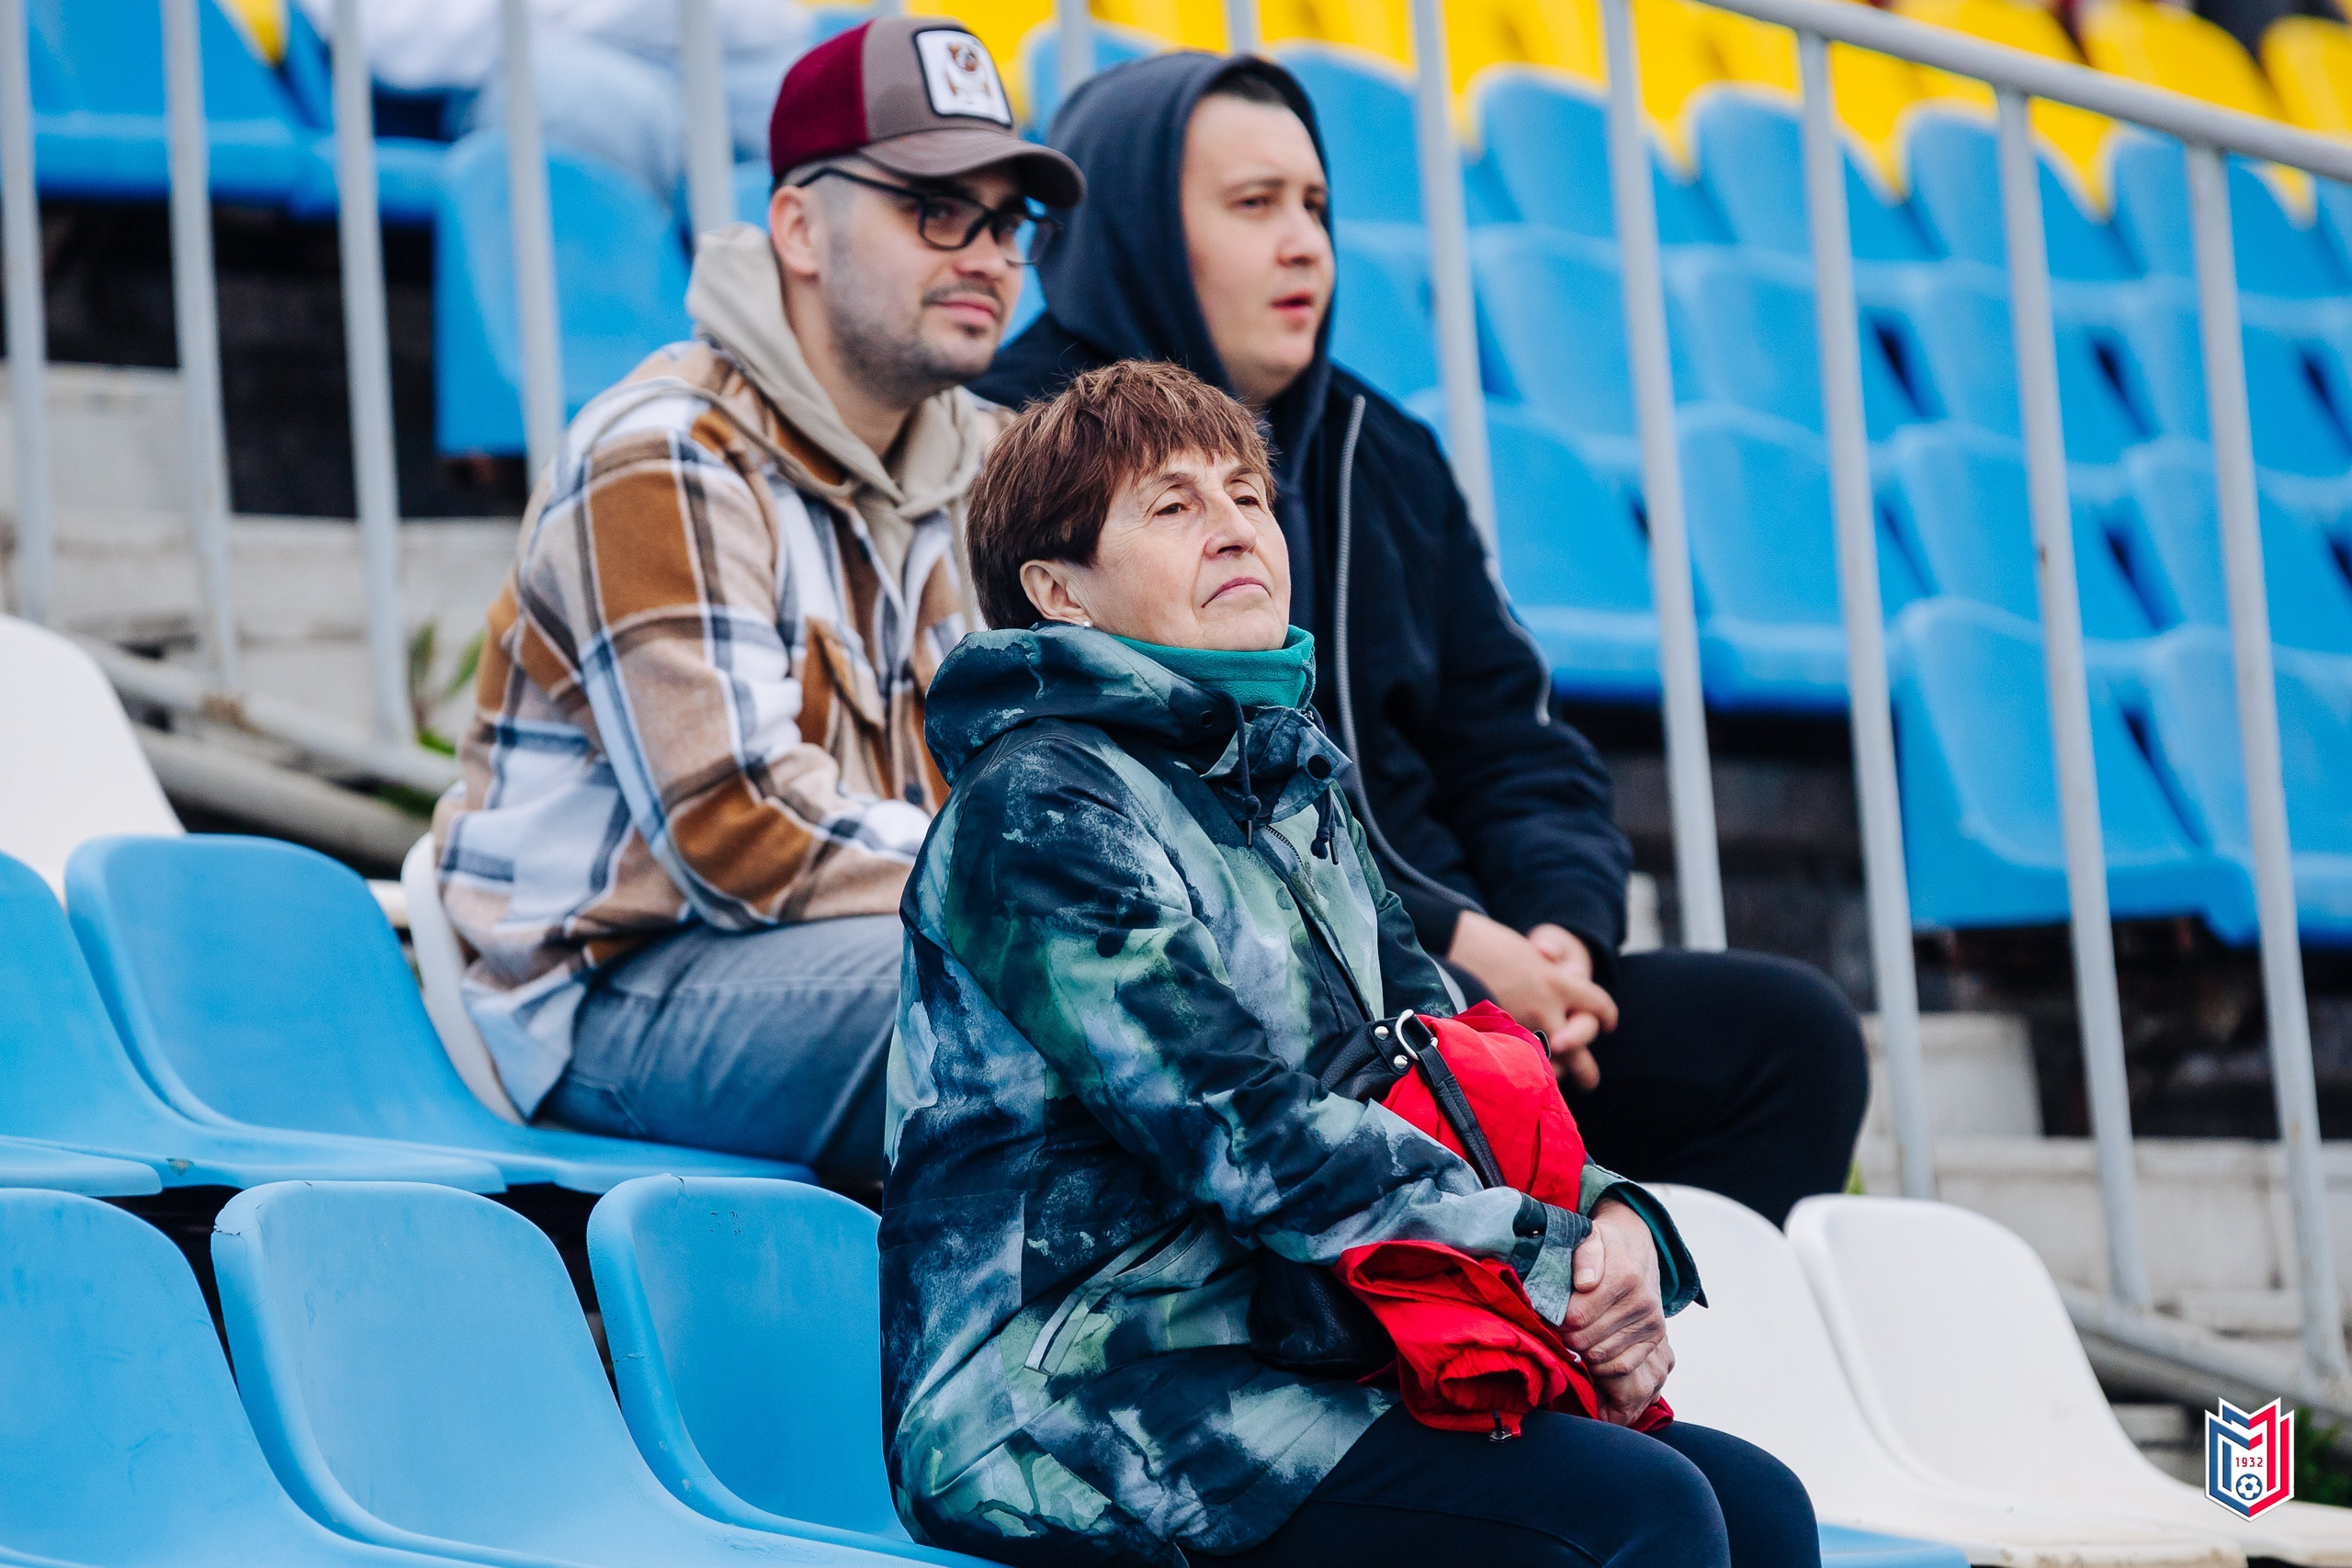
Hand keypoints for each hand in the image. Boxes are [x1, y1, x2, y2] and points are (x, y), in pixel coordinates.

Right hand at [1445, 912, 1616, 1089]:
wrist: (1447, 947)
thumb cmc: (1487, 943)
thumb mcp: (1529, 953)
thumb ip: (1551, 974)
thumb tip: (1567, 980)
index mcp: (1557, 983)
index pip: (1597, 1005)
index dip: (1606, 1016)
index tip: (1608, 1024)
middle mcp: (1546, 1010)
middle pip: (1580, 1047)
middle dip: (1586, 1070)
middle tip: (1589, 1082)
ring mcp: (1520, 1029)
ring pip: (1550, 1066)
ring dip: (1554, 1076)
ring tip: (1552, 1084)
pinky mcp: (1495, 1042)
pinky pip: (1518, 1067)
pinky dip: (1523, 1074)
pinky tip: (1522, 1077)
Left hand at [1561, 1200, 1670, 1424]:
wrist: (1636, 1247)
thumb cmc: (1604, 1245)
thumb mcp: (1589, 1237)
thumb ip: (1585, 1256)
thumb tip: (1586, 1283)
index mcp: (1624, 1277)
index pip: (1577, 1317)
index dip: (1556, 1320)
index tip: (1550, 1313)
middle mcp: (1643, 1303)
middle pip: (1586, 1340)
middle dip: (1566, 1336)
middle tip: (1558, 1327)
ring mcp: (1652, 1324)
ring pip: (1601, 1357)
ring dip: (1581, 1351)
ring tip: (1572, 1336)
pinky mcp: (1655, 1339)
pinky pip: (1621, 1367)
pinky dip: (1600, 1365)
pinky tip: (1590, 1350)